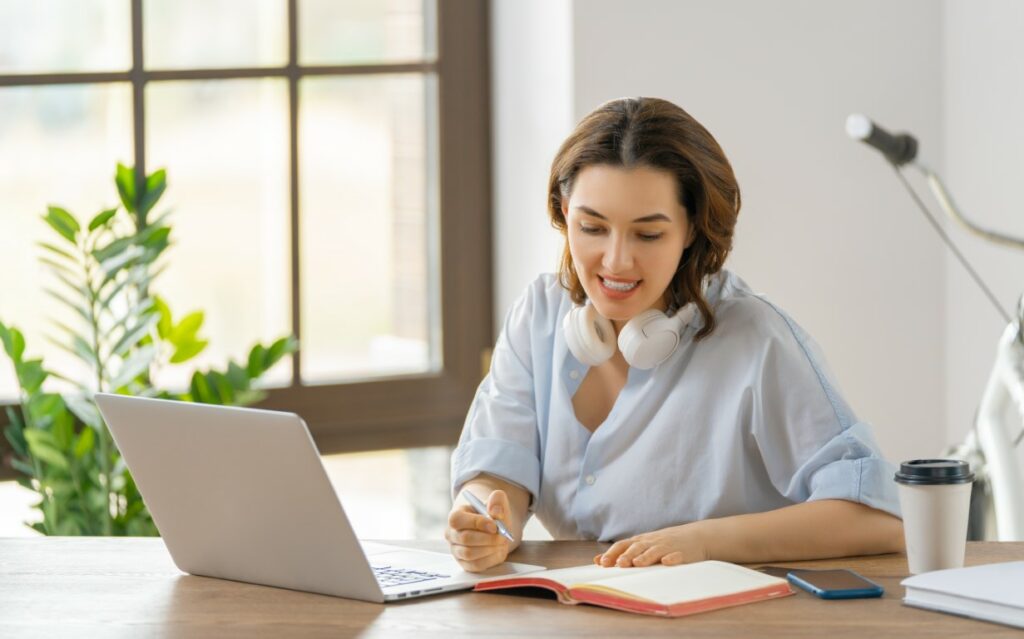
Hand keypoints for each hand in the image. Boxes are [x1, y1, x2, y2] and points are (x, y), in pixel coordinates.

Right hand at [445, 489, 512, 571]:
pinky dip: (490, 559)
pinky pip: (476, 565)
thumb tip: (496, 512)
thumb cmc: (492, 515)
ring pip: (469, 554)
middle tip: (502, 536)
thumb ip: (497, 500)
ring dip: (490, 548)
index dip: (477, 523)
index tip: (495, 526)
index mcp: (456, 515)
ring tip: (501, 542)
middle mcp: (452, 534)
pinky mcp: (465, 564)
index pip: (457, 520)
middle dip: (487, 538)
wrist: (493, 530)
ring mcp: (456, 550)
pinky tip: (498, 550)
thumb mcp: (497, 502)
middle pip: (465, 539)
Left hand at [593, 523, 708, 567]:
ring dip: (645, 556)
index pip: (623, 545)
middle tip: (619, 564)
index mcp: (640, 542)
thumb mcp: (642, 546)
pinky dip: (672, 558)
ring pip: (654, 551)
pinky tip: (666, 561)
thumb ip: (621, 553)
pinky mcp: (683, 552)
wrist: (695, 536)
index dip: (612, 553)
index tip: (602, 563)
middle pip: (637, 547)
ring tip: (638, 563)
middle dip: (627, 555)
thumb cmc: (663, 544)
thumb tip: (596, 561)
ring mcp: (667, 546)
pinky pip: (677, 555)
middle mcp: (651, 542)